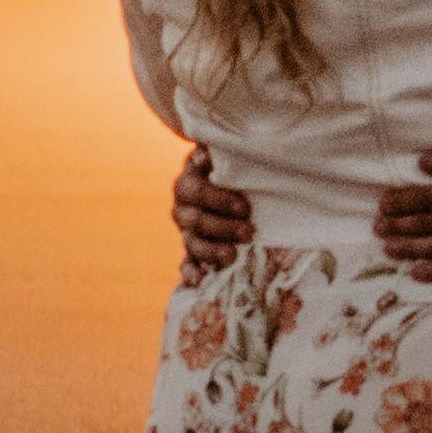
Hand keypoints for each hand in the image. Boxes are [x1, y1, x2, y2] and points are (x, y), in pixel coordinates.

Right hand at [170, 151, 253, 267]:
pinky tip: (198, 281)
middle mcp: (182, 209)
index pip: (198, 192)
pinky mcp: (191, 250)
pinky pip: (186, 263)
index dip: (220, 200)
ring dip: (212, 252)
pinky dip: (190, 273)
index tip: (245, 207)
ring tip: (232, 257)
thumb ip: (216, 153)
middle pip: (196, 221)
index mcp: (187, 184)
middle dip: (224, 228)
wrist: (218, 182)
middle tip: (249, 233)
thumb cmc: (225, 168)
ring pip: (192, 244)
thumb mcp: (223, 156)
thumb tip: (207, 151)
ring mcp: (185, 232)